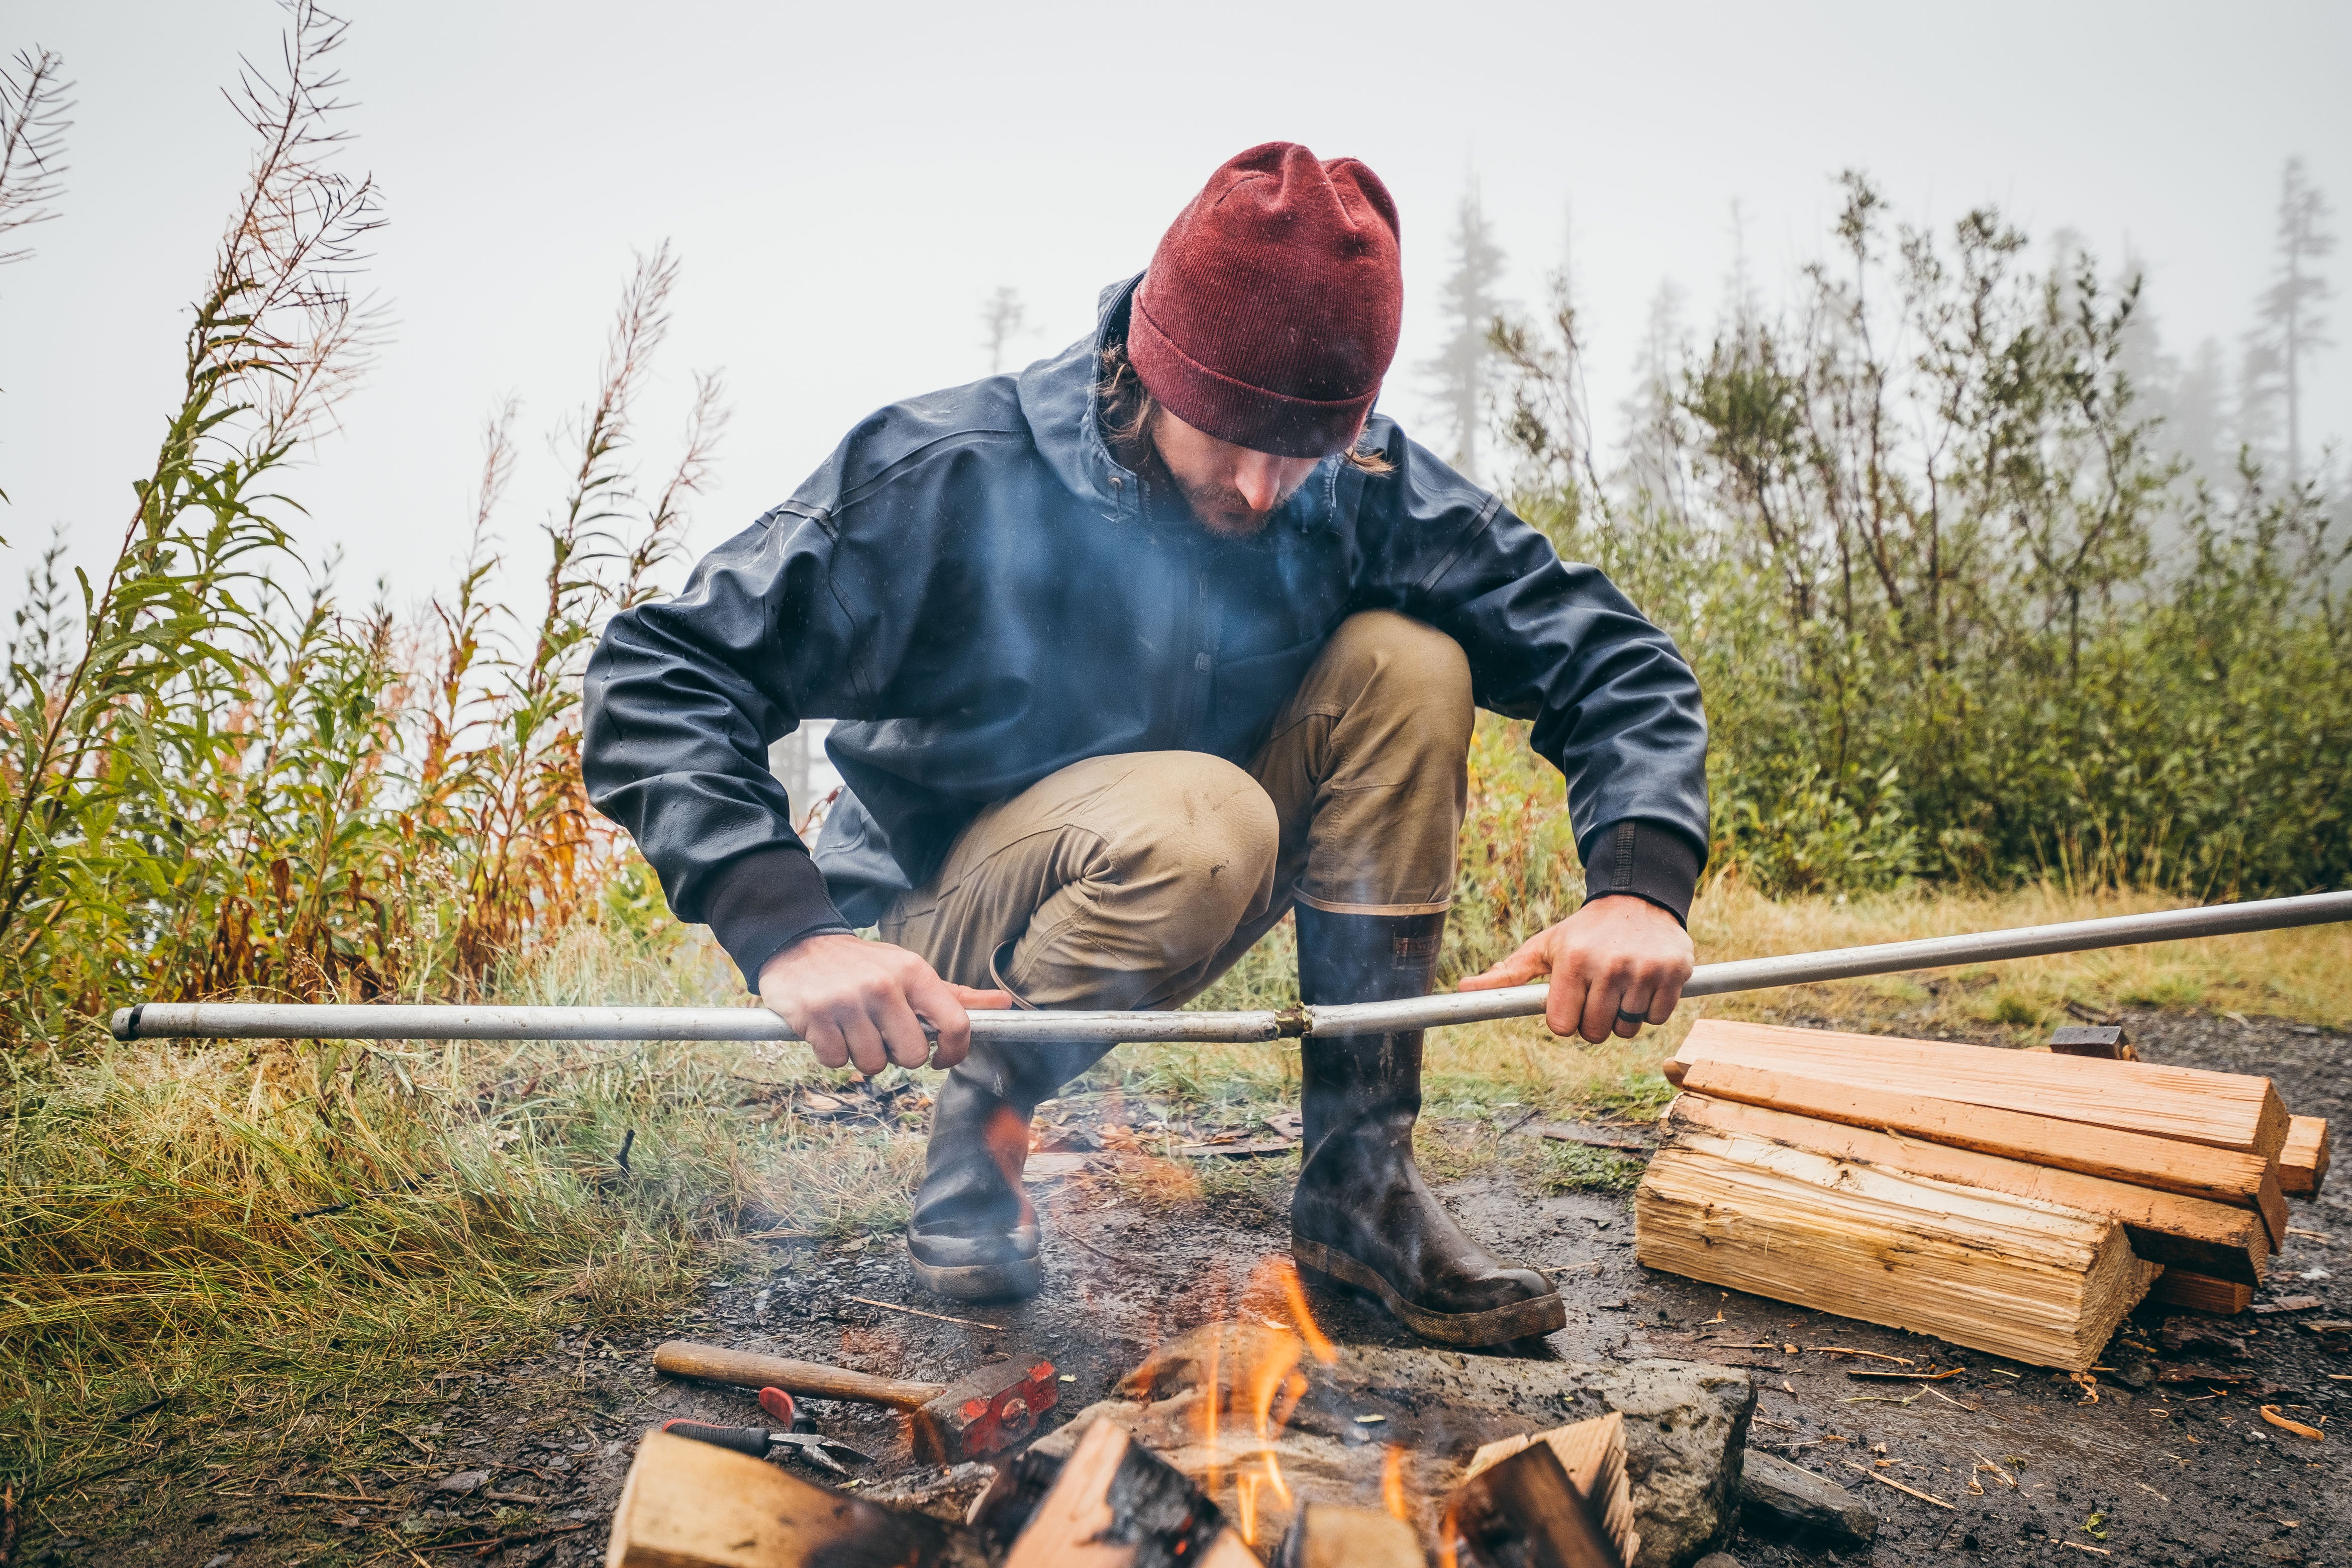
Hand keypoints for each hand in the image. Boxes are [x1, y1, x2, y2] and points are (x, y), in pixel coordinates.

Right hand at [756, 933, 1009, 1075]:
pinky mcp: (815, 1016)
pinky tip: (828, 1028)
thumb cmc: (862, 965)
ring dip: (861, 1054)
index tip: (940, 1058)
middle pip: (911, 1056)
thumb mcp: (909, 970)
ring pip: (872, 1064)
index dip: (954, 1052)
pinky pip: (836, 1061)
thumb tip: (1004, 1004)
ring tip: (852, 1027)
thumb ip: (954, 994)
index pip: (956, 1024)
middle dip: (897, 1053)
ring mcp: (849, 1001)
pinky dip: (831, 1052)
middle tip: (881, 1033)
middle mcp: (884, 985)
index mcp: (914, 973)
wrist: (798, 944)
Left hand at [1456, 896, 1693, 1043]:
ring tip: (1621, 984)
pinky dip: (1651, 1008)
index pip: (1562, 1025)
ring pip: (1628, 1029)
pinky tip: (1644, 981)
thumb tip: (1462, 991)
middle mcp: (1609, 965)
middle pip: (1595, 1032)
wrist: (1639, 899)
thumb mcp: (1545, 947)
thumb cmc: (1583, 931)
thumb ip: (1507, 974)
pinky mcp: (1675, 973)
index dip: (1566, 1019)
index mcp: (1573, 960)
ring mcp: (1645, 970)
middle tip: (1598, 993)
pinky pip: (1657, 1018)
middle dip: (1594, 1020)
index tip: (1572, 1001)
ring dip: (1623, 1015)